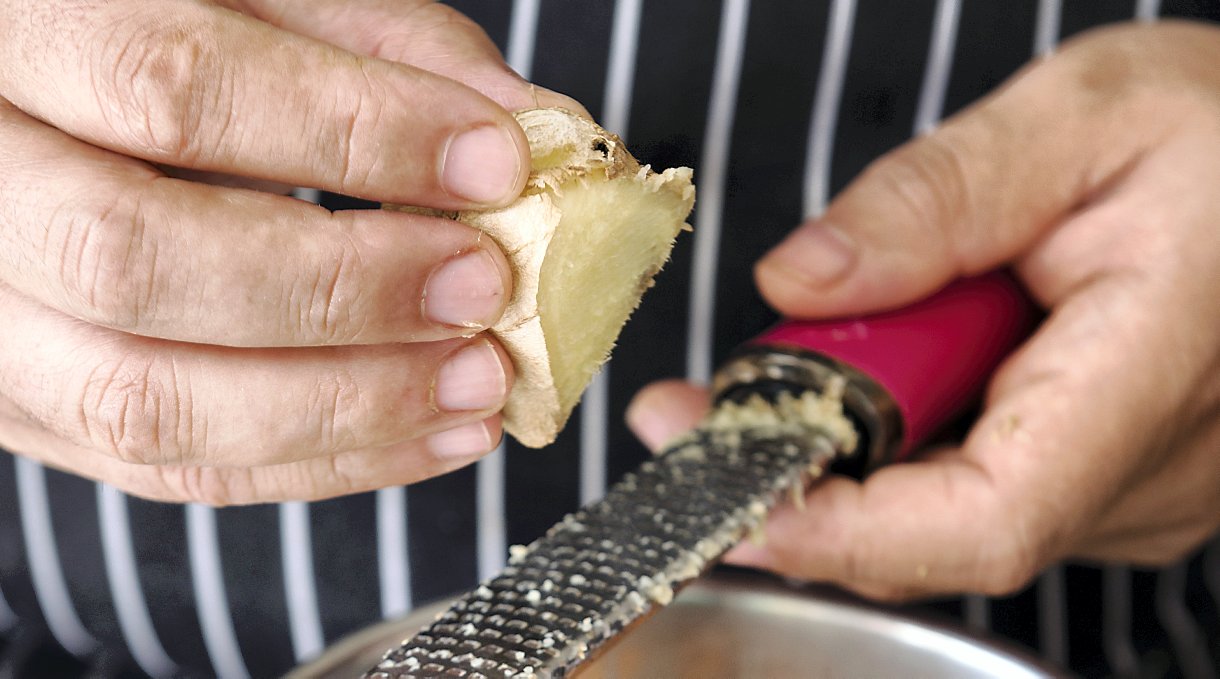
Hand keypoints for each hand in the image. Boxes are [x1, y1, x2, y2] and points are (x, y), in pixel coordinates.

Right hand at [0, 0, 581, 503]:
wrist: (44, 117)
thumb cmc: (157, 37)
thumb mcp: (254, 1)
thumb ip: (378, 46)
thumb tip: (529, 133)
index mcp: (14, 39)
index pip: (173, 88)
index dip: (349, 132)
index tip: (493, 162)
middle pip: (132, 262)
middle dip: (340, 291)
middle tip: (482, 285)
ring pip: (143, 401)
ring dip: (345, 407)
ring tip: (479, 383)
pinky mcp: (27, 412)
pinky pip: (171, 472)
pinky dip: (321, 463)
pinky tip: (431, 432)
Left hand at [628, 20, 1219, 599]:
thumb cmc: (1214, 129)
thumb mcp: (1076, 116)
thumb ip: (934, 200)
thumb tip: (800, 281)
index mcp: (1153, 373)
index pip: (984, 519)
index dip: (840, 527)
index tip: (728, 482)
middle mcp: (1152, 472)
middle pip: (935, 531)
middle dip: (803, 471)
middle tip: (705, 401)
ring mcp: (1134, 491)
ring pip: (942, 519)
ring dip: (850, 448)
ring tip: (823, 348)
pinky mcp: (1107, 482)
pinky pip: (973, 493)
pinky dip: (902, 441)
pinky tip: (899, 366)